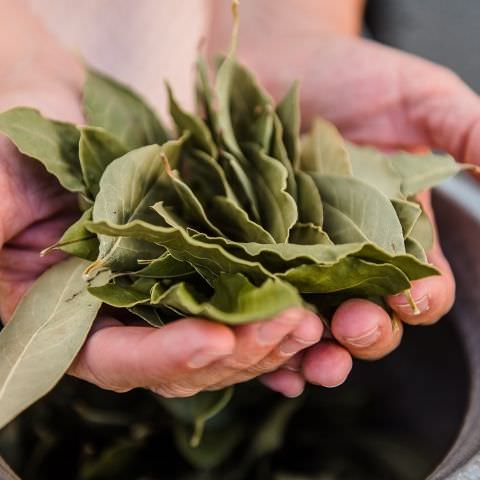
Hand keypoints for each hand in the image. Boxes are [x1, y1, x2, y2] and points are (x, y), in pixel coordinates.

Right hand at [0, 102, 325, 397]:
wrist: (59, 112)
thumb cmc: (16, 140)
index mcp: (71, 315)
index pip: (118, 360)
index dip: (164, 358)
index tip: (213, 341)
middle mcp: (123, 316)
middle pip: (184, 361)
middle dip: (236, 351)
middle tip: (286, 326)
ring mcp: (167, 292)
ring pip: (223, 337)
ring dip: (267, 336)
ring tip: (309, 321)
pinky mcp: (202, 265)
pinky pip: (242, 300)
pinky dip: (274, 312)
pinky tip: (310, 318)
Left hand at [256, 36, 474, 395]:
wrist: (277, 62)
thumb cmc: (351, 75)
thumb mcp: (419, 100)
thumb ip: (468, 134)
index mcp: (395, 234)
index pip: (419, 288)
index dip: (420, 301)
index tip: (409, 300)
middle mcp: (346, 257)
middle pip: (365, 318)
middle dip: (363, 334)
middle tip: (350, 329)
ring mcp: (295, 260)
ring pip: (311, 326)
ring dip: (312, 351)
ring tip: (307, 359)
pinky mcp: (249, 254)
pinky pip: (258, 305)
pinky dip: (261, 334)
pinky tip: (259, 350)